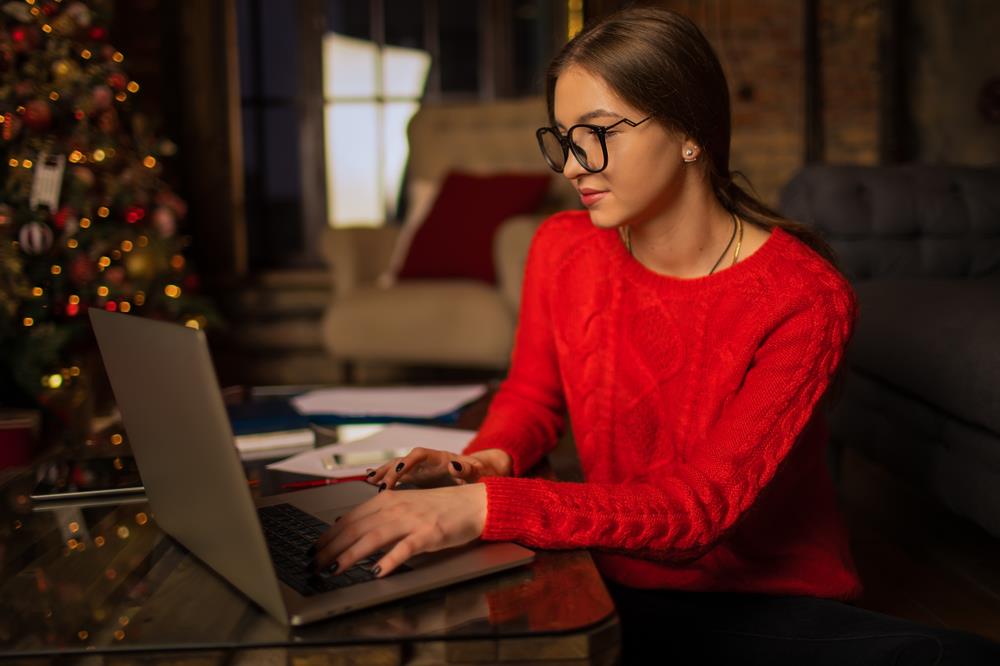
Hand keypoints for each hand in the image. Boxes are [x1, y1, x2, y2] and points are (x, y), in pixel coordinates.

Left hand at [312, 483, 486, 577]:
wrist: (474, 503)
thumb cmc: (439, 508)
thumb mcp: (404, 506)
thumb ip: (378, 516)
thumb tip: (346, 527)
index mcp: (387, 500)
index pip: (349, 519)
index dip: (327, 536)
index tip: (312, 551)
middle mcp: (396, 507)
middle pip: (355, 528)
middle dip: (330, 549)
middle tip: (313, 566)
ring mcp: (412, 520)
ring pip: (373, 537)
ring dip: (350, 555)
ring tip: (334, 570)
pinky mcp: (429, 534)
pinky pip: (404, 548)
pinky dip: (388, 561)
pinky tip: (376, 573)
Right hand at [367, 447, 511, 490]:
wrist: (483, 475)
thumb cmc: (482, 474)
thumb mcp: (479, 472)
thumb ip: (467, 469)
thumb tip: (454, 465)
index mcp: (441, 457)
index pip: (419, 455)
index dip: (407, 462)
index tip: (397, 472)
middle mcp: (427, 462)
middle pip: (404, 461)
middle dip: (390, 470)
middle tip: (378, 484)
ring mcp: (422, 471)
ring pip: (397, 468)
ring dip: (383, 474)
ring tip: (368, 481)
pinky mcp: (418, 480)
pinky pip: (398, 478)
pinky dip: (385, 480)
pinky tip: (371, 484)